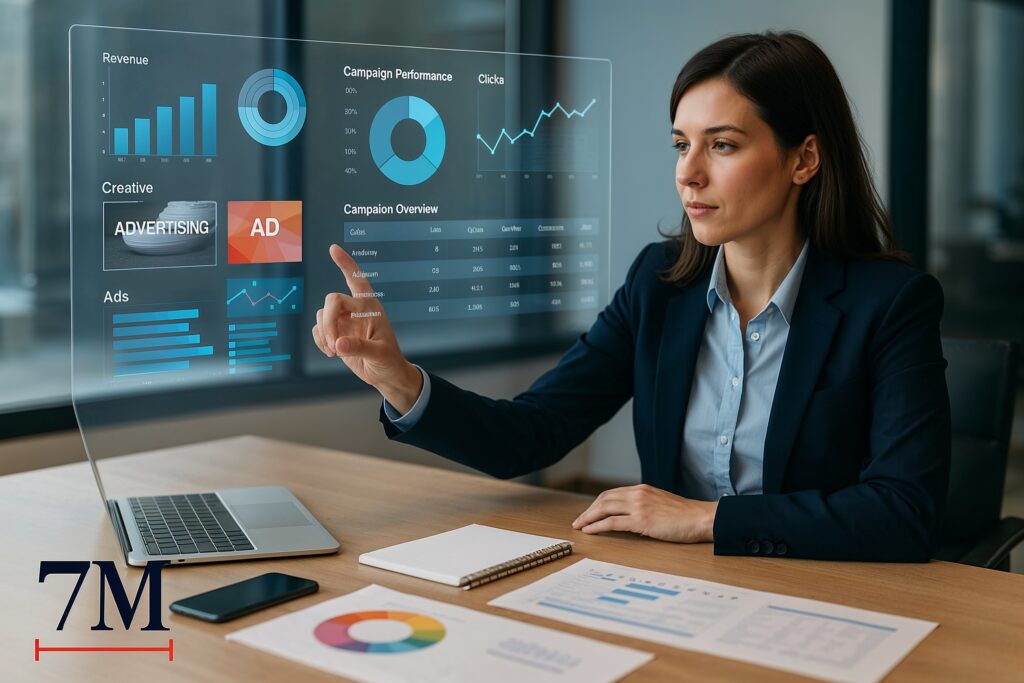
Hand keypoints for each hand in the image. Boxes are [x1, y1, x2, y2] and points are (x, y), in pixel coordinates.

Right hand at [312, 244, 422, 412]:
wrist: (385, 375)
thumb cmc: (389, 361)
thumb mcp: (380, 354)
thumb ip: (360, 348)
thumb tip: (339, 343)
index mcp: (370, 307)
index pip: (357, 280)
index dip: (346, 263)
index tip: (333, 249)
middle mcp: (356, 310)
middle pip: (332, 301)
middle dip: (329, 322)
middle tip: (335, 344)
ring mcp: (344, 321)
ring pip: (321, 315)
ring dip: (324, 334)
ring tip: (335, 351)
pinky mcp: (335, 333)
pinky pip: (318, 329)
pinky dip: (320, 341)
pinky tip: (332, 352)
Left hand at [571, 484, 717, 542]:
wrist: (701, 518)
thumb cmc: (686, 515)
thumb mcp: (661, 503)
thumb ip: (645, 505)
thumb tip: (631, 517)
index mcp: (642, 489)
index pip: (611, 493)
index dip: (597, 503)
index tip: (589, 512)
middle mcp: (638, 494)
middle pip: (604, 499)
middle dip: (588, 510)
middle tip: (579, 521)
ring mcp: (639, 506)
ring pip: (604, 508)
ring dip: (588, 518)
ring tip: (580, 526)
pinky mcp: (641, 520)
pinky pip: (612, 522)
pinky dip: (598, 526)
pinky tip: (590, 531)